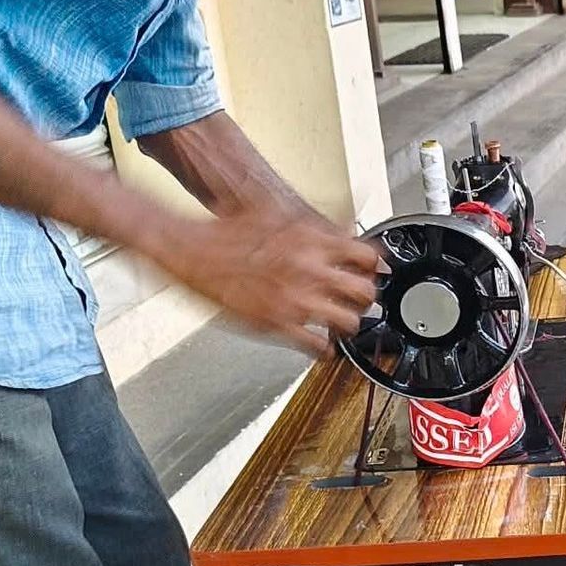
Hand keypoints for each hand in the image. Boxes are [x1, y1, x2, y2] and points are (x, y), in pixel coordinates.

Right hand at [156, 209, 379, 356]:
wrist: (191, 248)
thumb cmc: (227, 231)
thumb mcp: (278, 216)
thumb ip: (314, 229)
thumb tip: (341, 233)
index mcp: (312, 241)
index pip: (367, 257)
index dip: (374, 268)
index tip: (375, 274)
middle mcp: (309, 270)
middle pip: (364, 292)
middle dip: (367, 299)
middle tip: (362, 302)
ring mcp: (295, 300)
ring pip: (348, 322)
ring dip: (349, 324)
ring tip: (344, 324)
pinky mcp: (276, 324)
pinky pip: (315, 345)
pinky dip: (324, 349)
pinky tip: (322, 347)